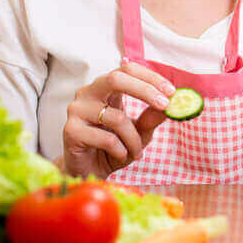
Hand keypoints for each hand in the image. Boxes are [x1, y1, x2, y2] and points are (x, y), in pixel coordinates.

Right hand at [62, 59, 174, 177]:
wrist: (88, 173)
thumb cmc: (114, 148)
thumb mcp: (139, 132)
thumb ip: (151, 118)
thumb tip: (170, 104)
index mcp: (105, 87)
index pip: (127, 69)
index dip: (150, 77)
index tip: (171, 92)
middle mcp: (88, 93)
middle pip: (115, 79)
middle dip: (145, 91)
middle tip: (165, 106)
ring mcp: (76, 110)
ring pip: (116, 117)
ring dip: (134, 138)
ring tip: (138, 152)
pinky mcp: (70, 130)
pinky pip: (107, 139)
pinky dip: (121, 150)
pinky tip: (121, 156)